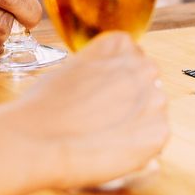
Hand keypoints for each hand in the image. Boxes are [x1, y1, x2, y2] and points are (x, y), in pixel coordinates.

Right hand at [10, 33, 169, 188]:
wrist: (36, 141)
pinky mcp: (158, 132)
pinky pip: (154, 139)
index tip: (99, 96)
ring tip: (101, 138)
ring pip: (151, 112)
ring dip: (134, 124)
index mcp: (121, 45)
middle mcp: (144, 66)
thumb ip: (97, 71)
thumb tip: (104, 88)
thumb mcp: (70, 70)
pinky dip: (137, 148)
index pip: (132, 58)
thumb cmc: (41, 108)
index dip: (115, 81)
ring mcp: (155, 99)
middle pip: (145, 84)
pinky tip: (110, 150)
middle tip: (99, 120)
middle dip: (128, 100)